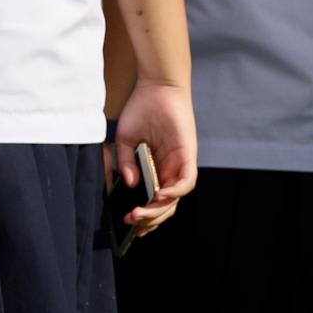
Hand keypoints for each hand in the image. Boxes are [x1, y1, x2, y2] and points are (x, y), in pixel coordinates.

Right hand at [114, 78, 195, 236]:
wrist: (155, 86)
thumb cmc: (141, 109)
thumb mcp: (125, 140)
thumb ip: (125, 163)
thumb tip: (130, 184)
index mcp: (157, 168)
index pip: (156, 201)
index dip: (147, 216)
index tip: (131, 226)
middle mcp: (171, 169)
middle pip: (166, 205)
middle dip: (150, 219)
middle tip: (133, 224)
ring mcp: (180, 163)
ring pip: (175, 198)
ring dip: (158, 210)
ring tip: (140, 215)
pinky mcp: (188, 155)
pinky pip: (186, 181)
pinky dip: (174, 192)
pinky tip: (158, 197)